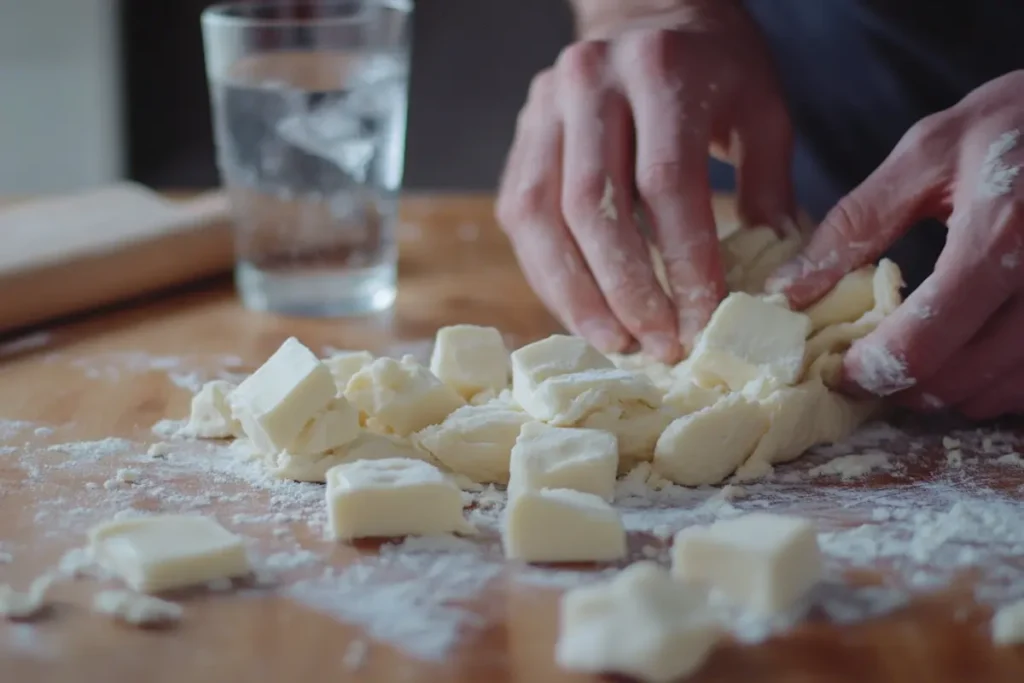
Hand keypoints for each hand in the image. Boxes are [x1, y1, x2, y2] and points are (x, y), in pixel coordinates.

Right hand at [496, 1, 792, 361]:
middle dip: (627, 289)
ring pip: (542, 216)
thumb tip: (770, 283)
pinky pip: (521, 215)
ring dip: (576, 292)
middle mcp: (589, 83)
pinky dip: (548, 272)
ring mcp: (544, 108)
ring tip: (615, 341)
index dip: (683, 262)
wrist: (646, 12)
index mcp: (660, 69)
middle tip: (659, 345)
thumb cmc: (713, 67)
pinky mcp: (521, 136)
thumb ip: (767, 190)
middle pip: (594, 205)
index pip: (665, 182)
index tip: (702, 322)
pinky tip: (582, 310)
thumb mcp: (763, 112)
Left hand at [768, 70, 1023, 418]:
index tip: (842, 371)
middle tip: (872, 369)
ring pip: (1002, 392)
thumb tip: (789, 288)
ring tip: (917, 361)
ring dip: (951, 392)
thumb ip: (856, 225)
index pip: (924, 342)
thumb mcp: (927, 155)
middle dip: (905, 386)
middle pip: (962, 379)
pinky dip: (994, 385)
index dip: (871, 370)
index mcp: (998, 237)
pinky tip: (968, 354)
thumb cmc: (1014, 123)